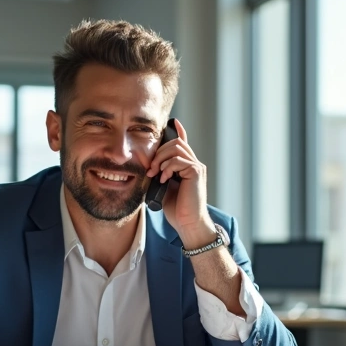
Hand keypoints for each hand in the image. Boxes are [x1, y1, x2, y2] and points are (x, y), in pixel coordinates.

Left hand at [145, 119, 214, 246]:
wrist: (188, 223)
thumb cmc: (177, 209)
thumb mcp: (164, 187)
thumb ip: (160, 174)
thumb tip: (149, 165)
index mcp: (187, 166)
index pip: (184, 143)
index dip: (179, 131)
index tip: (173, 122)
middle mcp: (194, 164)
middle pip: (176, 142)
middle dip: (159, 152)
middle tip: (150, 168)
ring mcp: (196, 167)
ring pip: (176, 148)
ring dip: (161, 159)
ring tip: (155, 173)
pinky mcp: (196, 172)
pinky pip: (178, 160)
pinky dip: (167, 167)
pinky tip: (164, 179)